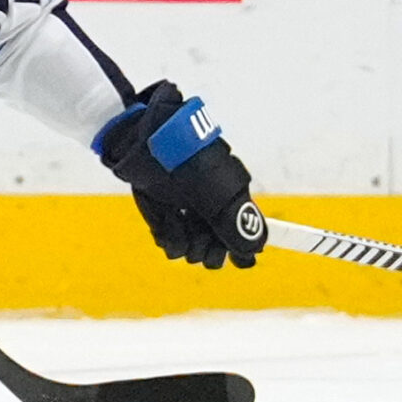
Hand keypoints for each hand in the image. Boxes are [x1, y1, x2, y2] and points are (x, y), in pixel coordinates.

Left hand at [96, 80, 265, 270]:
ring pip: (193, 253)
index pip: (246, 239)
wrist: (146, 143)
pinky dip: (168, 236)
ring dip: (186, 240)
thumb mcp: (216, 191)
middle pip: (218, 253)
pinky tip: (166, 218)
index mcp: (233, 202)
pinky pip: (171, 247)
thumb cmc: (187, 160)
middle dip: (208, 247)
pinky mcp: (165, 220)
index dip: (241, 251)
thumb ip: (236, 223)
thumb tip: (254, 251)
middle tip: (200, 231)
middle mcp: (213, 213)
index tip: (236, 257)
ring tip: (178, 216)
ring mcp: (188, 217)